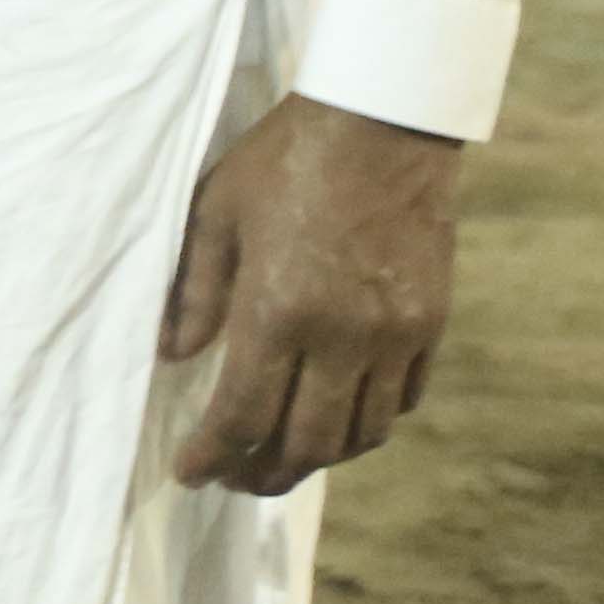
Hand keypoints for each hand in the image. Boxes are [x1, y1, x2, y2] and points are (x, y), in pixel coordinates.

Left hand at [162, 93, 463, 493]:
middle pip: (306, 443)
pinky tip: (337, 418)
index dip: (212, 454)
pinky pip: (402, 400)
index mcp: (279, 309)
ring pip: (361, 433)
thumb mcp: (215, 213)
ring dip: (318, 458)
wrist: (383, 124)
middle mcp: (343, 336)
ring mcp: (395, 335)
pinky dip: (367, 423)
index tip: (189, 472)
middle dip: (263, 474)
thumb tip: (172, 353)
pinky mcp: (431, 325)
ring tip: (281, 457)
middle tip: (232, 479)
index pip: (242, 413)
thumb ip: (195, 291)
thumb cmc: (285, 159)